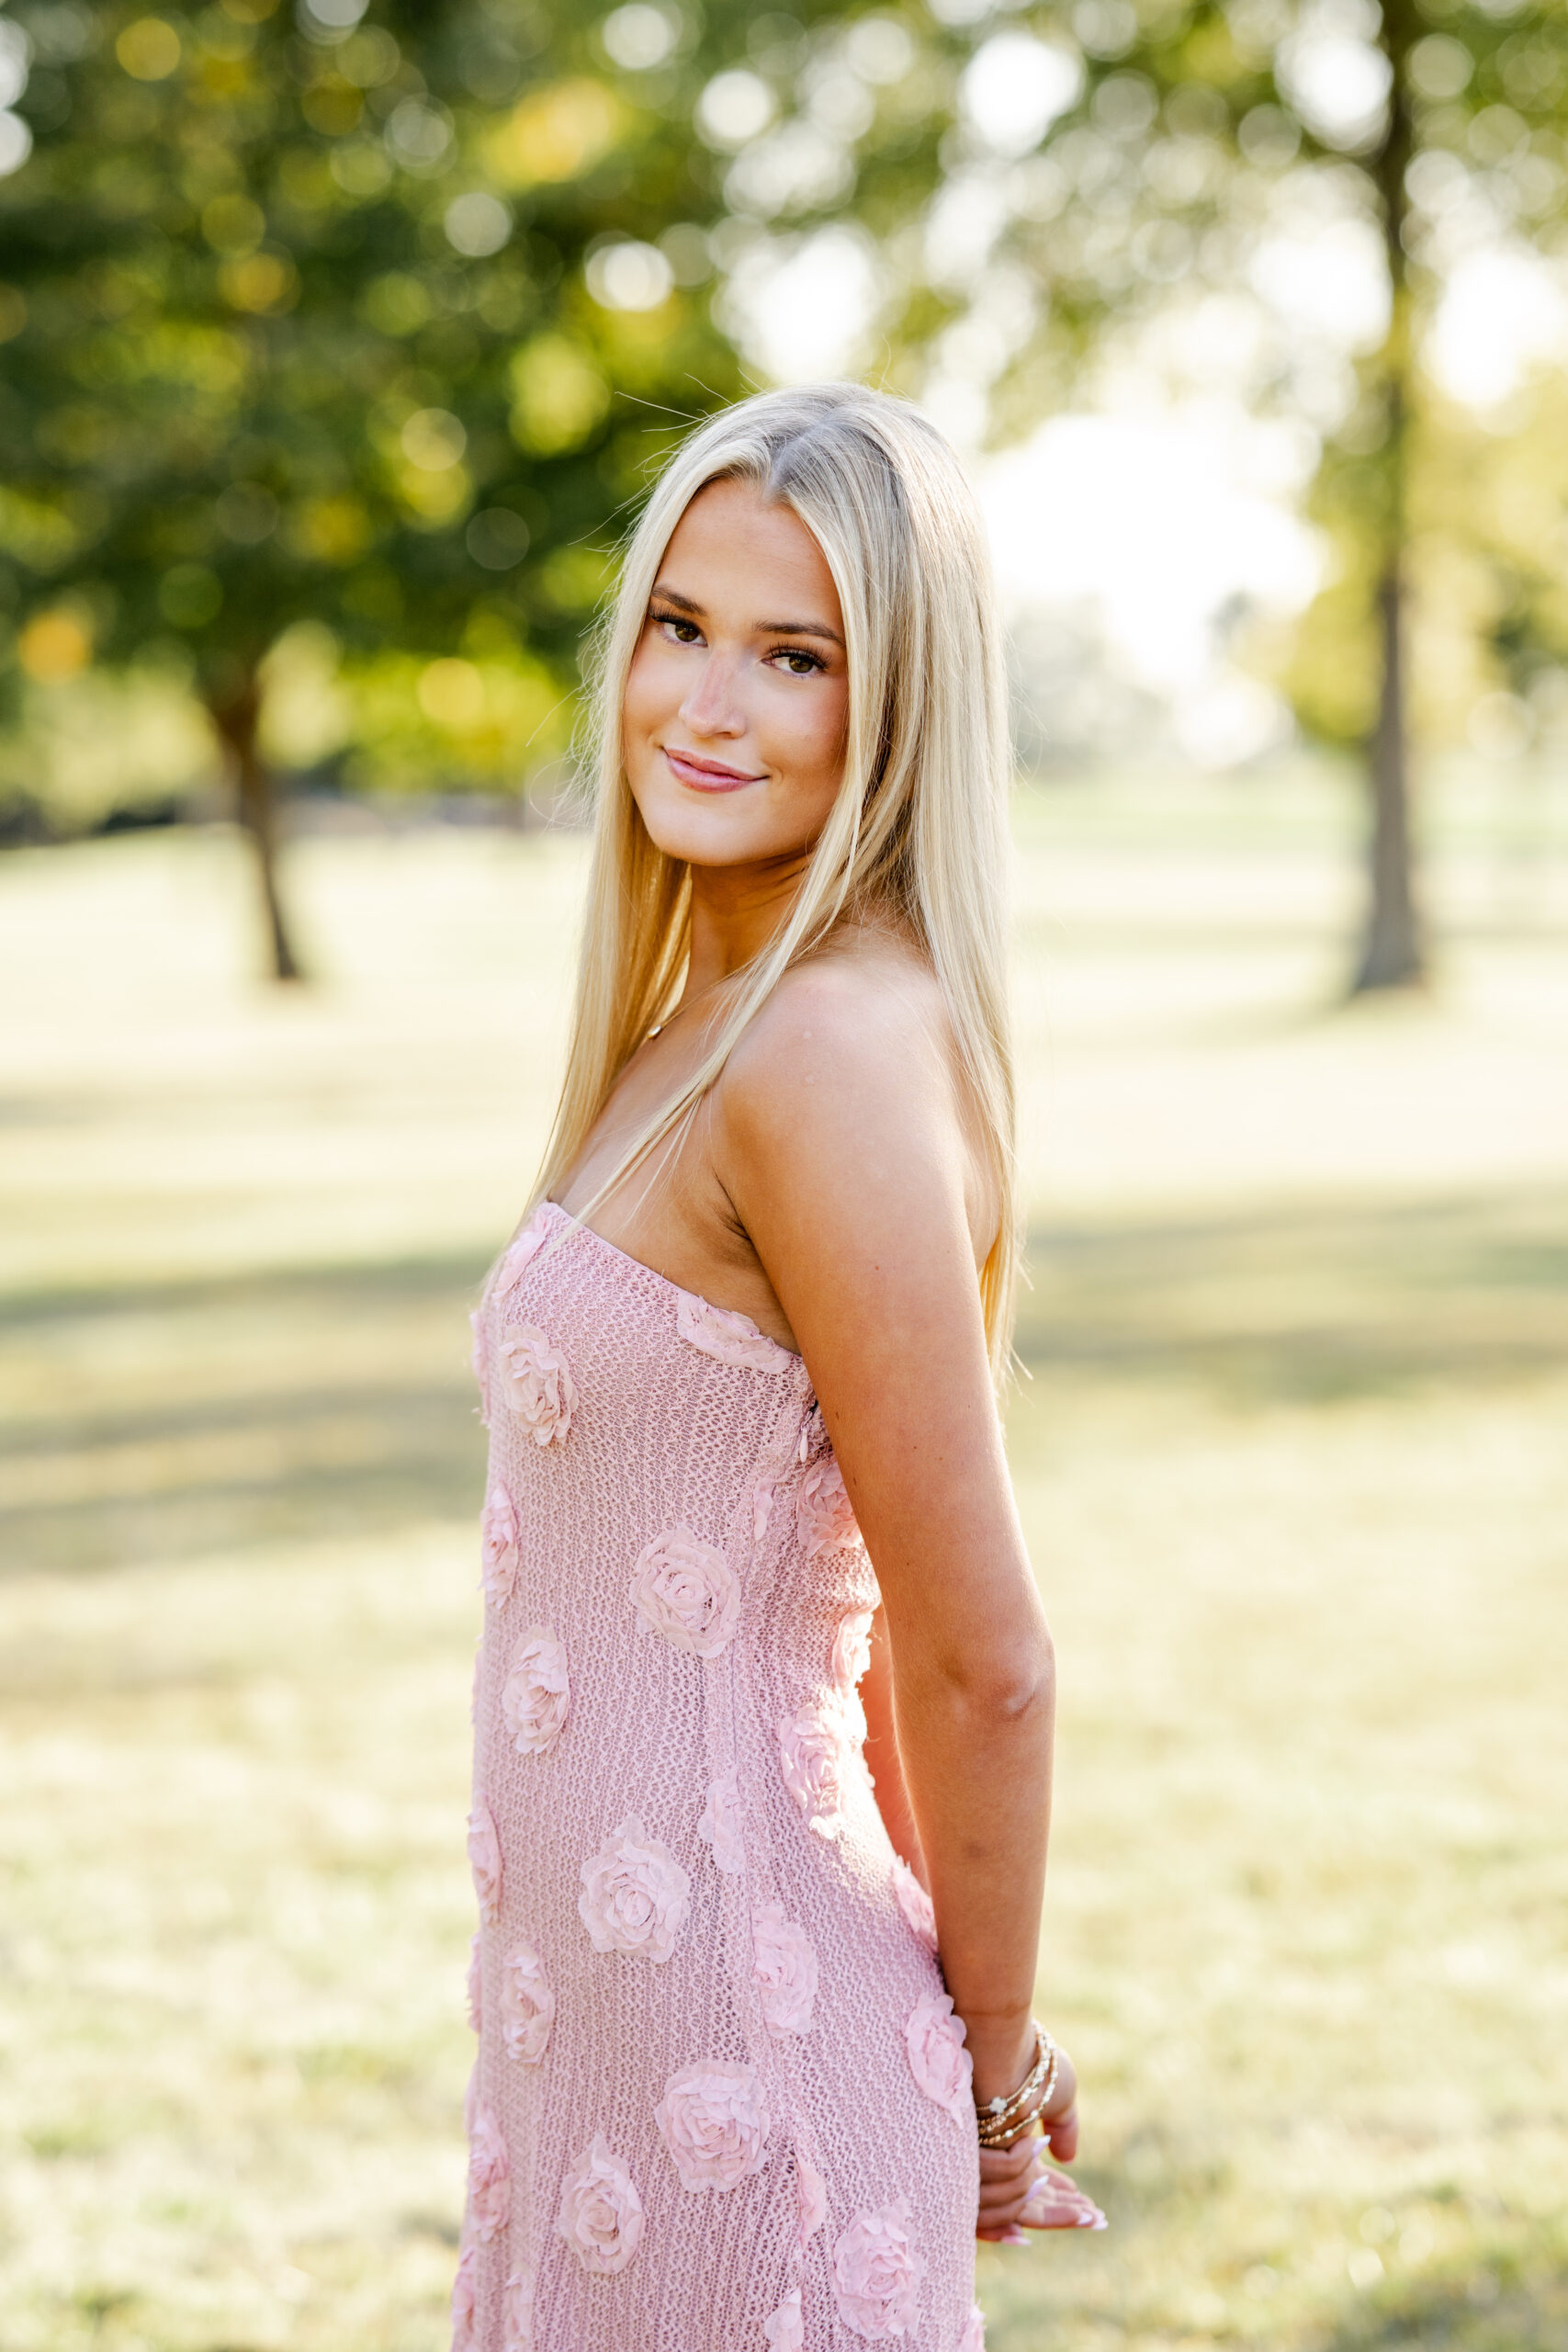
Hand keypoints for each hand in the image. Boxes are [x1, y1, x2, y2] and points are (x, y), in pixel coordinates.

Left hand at [975, 2044, 1104, 2242]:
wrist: (1004, 2053)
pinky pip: (1024, 2210)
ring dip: (1063, 2216)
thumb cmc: (1030, 2065)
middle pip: (1028, 2197)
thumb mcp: (1056, 2095)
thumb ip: (1063, 2127)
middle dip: (1062, 2211)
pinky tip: (1083, 2212)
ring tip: (1091, 2217)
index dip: (1058, 2188)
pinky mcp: (990, 2177)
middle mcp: (995, 2154)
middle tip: (1094, 2219)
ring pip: (1027, 2208)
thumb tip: (1067, 2159)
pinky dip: (1057, 2214)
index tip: (1087, 2203)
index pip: (1030, 2175)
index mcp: (1007, 2136)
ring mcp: (990, 2167)